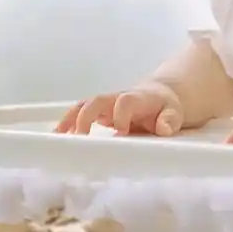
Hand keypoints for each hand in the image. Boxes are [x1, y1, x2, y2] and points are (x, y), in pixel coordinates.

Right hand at [54, 83, 184, 136]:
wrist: (161, 95)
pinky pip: (79, 114)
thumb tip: (162, 128)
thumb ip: (169, 120)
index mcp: (137, 99)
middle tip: (81, 136)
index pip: (125, 102)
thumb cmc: (166, 107)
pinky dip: (67, 123)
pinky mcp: (99, 112)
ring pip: (83, 106)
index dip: (121, 115)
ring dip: (70, 119)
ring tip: (59, 136)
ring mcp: (106, 105)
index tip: (121, 132)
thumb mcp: (174, 112)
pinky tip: (57, 136)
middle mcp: (117, 98)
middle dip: (87, 116)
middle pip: (97, 101)